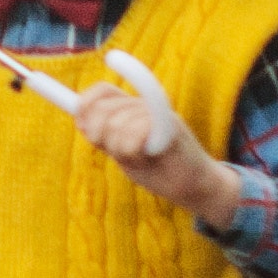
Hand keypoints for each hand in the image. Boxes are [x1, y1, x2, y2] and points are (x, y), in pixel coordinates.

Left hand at [73, 77, 245, 228]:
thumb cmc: (159, 171)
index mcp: (132, 109)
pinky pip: (137, 130)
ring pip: (117, 125)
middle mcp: (144, 105)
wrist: (195, 186)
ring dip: (124, 150)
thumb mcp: (125, 154)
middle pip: (103, 110)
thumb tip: (82, 122)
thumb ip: (105, 137)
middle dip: (103, 137)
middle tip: (124, 153)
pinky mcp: (171, 124)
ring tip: (142, 158)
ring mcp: (159, 112)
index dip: (85, 103)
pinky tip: (146, 153)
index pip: (102, 91)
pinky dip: (134, 147)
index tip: (81, 122)